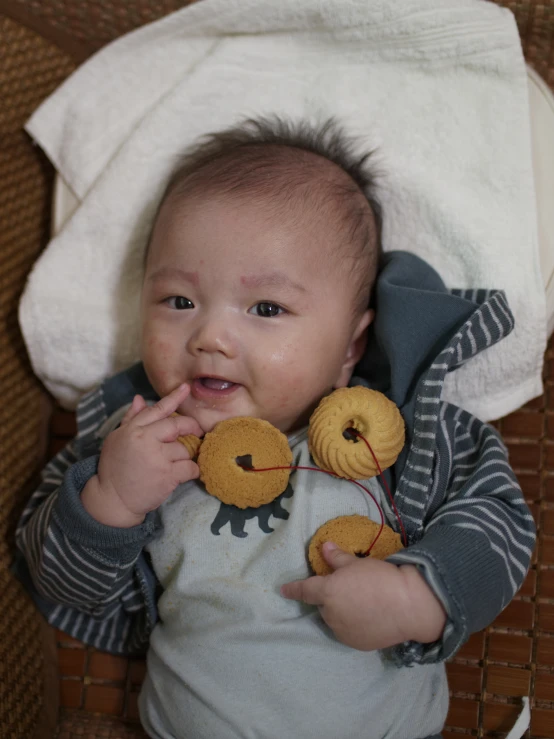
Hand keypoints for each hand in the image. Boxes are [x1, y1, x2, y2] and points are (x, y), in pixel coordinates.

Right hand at [81, 384, 202, 526]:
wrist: (112, 500)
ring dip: (185, 456)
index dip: (174, 397)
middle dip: (191, 427)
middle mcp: (145, 440)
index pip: (157, 409)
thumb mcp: (117, 440)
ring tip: (175, 463)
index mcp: (133, 430)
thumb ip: (131, 419)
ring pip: (184, 448)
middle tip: (196, 432)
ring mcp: (157, 457)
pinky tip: (185, 474)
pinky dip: (192, 470)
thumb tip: (140, 399)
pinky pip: (190, 467)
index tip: (186, 387)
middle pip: (177, 425)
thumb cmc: (114, 468)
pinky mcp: (166, 475)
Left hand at [281, 542, 445, 650]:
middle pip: (323, 605)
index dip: (293, 590)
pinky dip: (353, 624)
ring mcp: (342, 632)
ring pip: (335, 619)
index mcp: (327, 592)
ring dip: (341, 612)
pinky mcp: (356, 644)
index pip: (304, 590)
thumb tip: (324, 547)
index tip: (283, 590)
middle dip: (331, 598)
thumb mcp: (358, 563)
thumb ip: (337, 558)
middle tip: (350, 588)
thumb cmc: (381, 579)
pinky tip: (369, 617)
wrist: (409, 606)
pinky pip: (348, 632)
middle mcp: (330, 614)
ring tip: (363, 603)